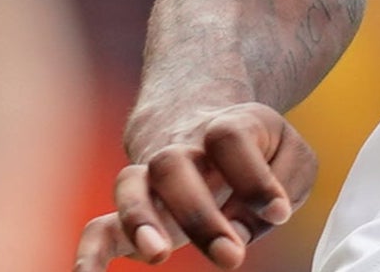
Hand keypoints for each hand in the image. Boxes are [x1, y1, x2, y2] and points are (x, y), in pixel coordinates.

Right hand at [75, 103, 316, 269]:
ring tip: (159, 255)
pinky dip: (90, 253)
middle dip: (200, 215)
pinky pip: (98, 228)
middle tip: (232, 257)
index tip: (278, 212)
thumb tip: (259, 220)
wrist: (199, 122)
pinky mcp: (129, 214)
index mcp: (226, 128)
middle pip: (174, 166)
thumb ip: (288, 181)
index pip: (231, 138)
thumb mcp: (289, 154)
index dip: (254, 176)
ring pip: (130, 186)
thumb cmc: (256, 149)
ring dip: (140, 221)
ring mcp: (149, 180)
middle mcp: (181, 150)